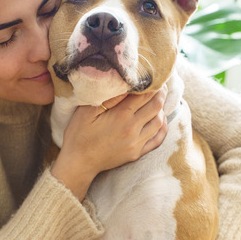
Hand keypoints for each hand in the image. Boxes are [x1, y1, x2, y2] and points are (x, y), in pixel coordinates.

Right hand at [52, 85, 168, 199]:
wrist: (78, 163)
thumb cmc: (79, 134)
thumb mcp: (87, 110)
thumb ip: (108, 97)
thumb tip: (126, 83)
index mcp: (121, 115)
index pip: (145, 95)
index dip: (153, 84)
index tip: (154, 76)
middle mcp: (132, 129)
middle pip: (156, 106)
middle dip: (160, 94)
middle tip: (160, 85)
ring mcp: (137, 143)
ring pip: (159, 122)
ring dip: (161, 109)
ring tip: (158, 100)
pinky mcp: (137, 153)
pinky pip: (157, 139)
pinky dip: (162, 128)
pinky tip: (160, 120)